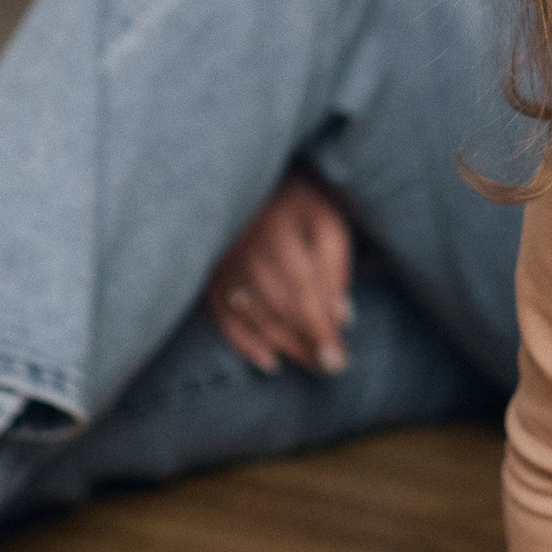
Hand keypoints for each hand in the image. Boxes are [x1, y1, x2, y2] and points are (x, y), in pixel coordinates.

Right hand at [207, 174, 353, 375]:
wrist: (251, 184)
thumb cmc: (299, 207)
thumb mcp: (327, 224)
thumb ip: (335, 268)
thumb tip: (341, 318)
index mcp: (280, 230)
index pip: (303, 288)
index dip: (320, 328)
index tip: (338, 360)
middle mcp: (246, 249)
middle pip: (279, 308)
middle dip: (308, 343)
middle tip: (332, 367)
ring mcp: (224, 264)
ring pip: (256, 317)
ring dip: (286, 347)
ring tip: (313, 364)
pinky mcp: (210, 276)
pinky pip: (224, 318)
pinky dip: (246, 344)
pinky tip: (270, 362)